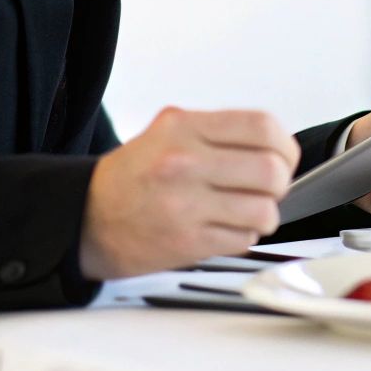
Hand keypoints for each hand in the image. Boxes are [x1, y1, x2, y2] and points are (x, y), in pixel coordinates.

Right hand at [78, 106, 299, 279]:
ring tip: (250, 211)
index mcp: (184, 127)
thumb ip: (218, 132)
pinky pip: (242, 239)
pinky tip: (226, 227)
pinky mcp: (186, 243)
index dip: (285, 145)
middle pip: (271, 170)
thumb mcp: (169, 130)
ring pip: (263, 210)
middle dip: (281, 182)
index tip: (284, 157)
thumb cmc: (133, 175)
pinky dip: (243, 235)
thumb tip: (274, 144)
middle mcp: (184, 162)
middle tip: (270, 188)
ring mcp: (185, 205)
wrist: (86, 217)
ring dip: (266, 214)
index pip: (263, 127)